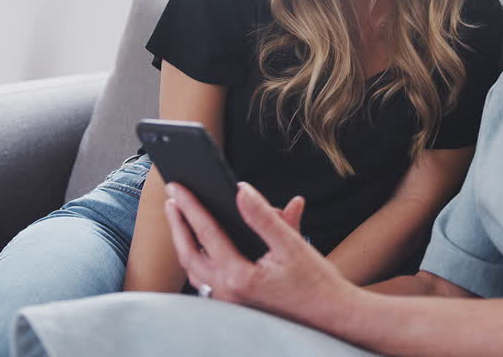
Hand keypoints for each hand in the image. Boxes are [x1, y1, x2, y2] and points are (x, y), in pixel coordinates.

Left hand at [164, 181, 355, 328]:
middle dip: (178, 224)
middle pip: (190, 253)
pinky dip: (198, 260)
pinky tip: (201, 245)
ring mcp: (229, 301)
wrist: (330, 314)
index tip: (178, 187)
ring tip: (181, 218)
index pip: (207, 233)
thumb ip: (263, 217)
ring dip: (185, 242)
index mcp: (239, 276)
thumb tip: (241, 190)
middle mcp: (228, 292)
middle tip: (172, 198)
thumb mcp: (291, 244)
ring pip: (194, 269)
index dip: (191, 206)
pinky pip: (205, 281)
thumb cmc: (315, 281)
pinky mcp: (234, 304)